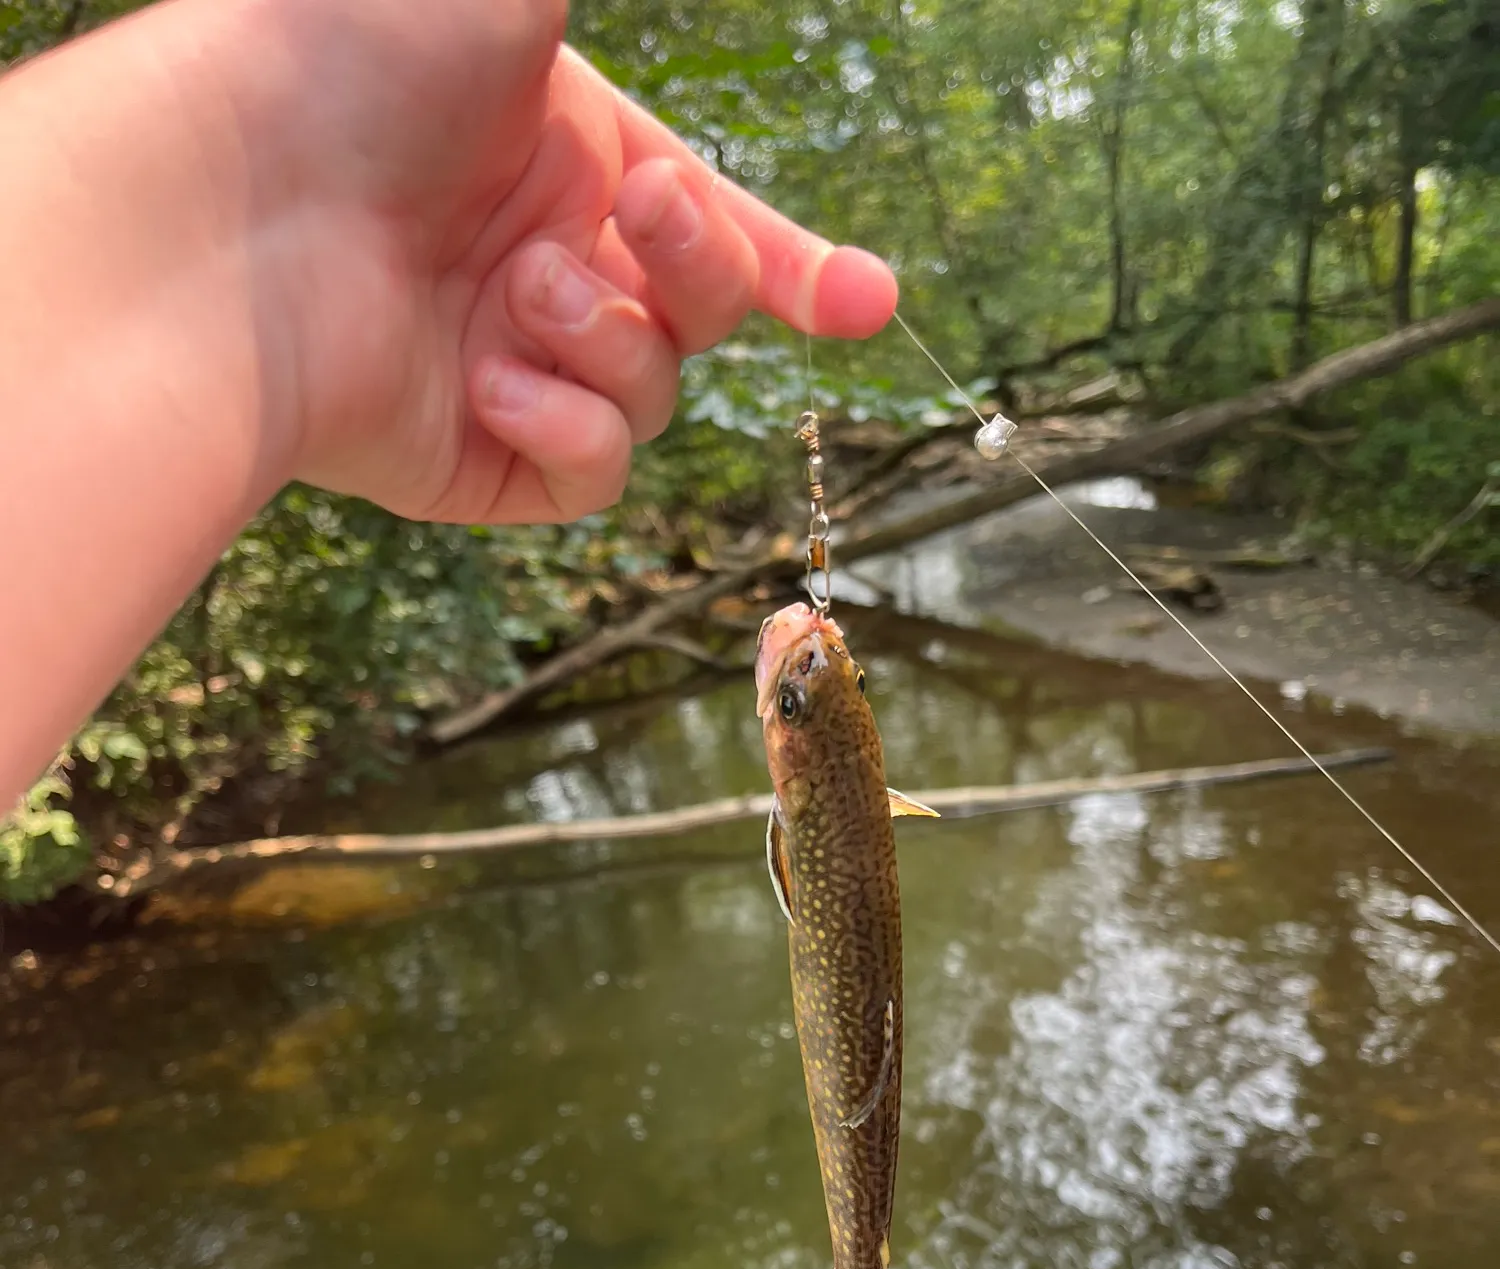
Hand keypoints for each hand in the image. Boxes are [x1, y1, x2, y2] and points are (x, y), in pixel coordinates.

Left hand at [231, 0, 897, 522]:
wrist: (235, 200)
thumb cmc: (360, 60)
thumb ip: (582, 10)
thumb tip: (617, 47)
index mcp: (567, 163)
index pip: (714, 230)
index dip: (799, 270)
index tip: (864, 303)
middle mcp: (546, 267)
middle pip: (705, 315)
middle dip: (702, 266)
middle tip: (641, 214)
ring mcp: (517, 368)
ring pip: (655, 396)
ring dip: (610, 340)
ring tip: (516, 291)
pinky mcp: (481, 462)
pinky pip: (594, 472)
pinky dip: (566, 425)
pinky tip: (488, 377)